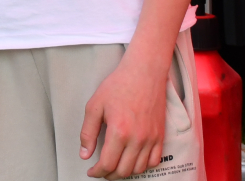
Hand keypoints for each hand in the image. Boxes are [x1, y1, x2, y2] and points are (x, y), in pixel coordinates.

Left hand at [80, 53, 167, 178]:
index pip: (107, 164)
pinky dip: (142, 166)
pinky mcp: (160, 136)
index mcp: (119, 132)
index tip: (92, 171)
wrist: (144, 73)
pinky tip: (132, 160)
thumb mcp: (95, 105)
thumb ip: (87, 132)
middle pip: (123, 171)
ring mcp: (151, 139)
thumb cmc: (119, 85)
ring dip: (125, 172)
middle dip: (109, 174)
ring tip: (115, 166)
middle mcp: (137, 139)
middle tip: (101, 169)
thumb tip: (84, 154)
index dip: (97, 172)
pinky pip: (154, 161)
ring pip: (138, 169)